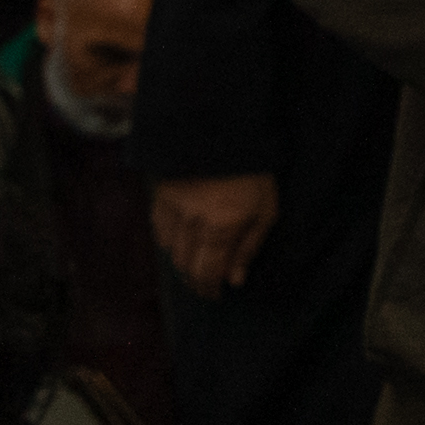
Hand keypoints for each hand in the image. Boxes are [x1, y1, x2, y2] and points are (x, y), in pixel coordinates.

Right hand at [153, 173, 280, 295]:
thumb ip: (249, 247)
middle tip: (206, 285)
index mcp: (221, 228)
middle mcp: (192, 224)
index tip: (216, 295)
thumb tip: (235, 279)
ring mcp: (173, 210)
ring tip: (194, 265)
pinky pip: (159, 231)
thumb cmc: (250, 171)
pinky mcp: (160, 197)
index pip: (207, 274)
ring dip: (182, 263)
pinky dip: (169, 243)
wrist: (220, 129)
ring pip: (170, 252)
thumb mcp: (265, 209)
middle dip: (195, 281)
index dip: (210, 289)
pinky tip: (181, 241)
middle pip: (185, 267)